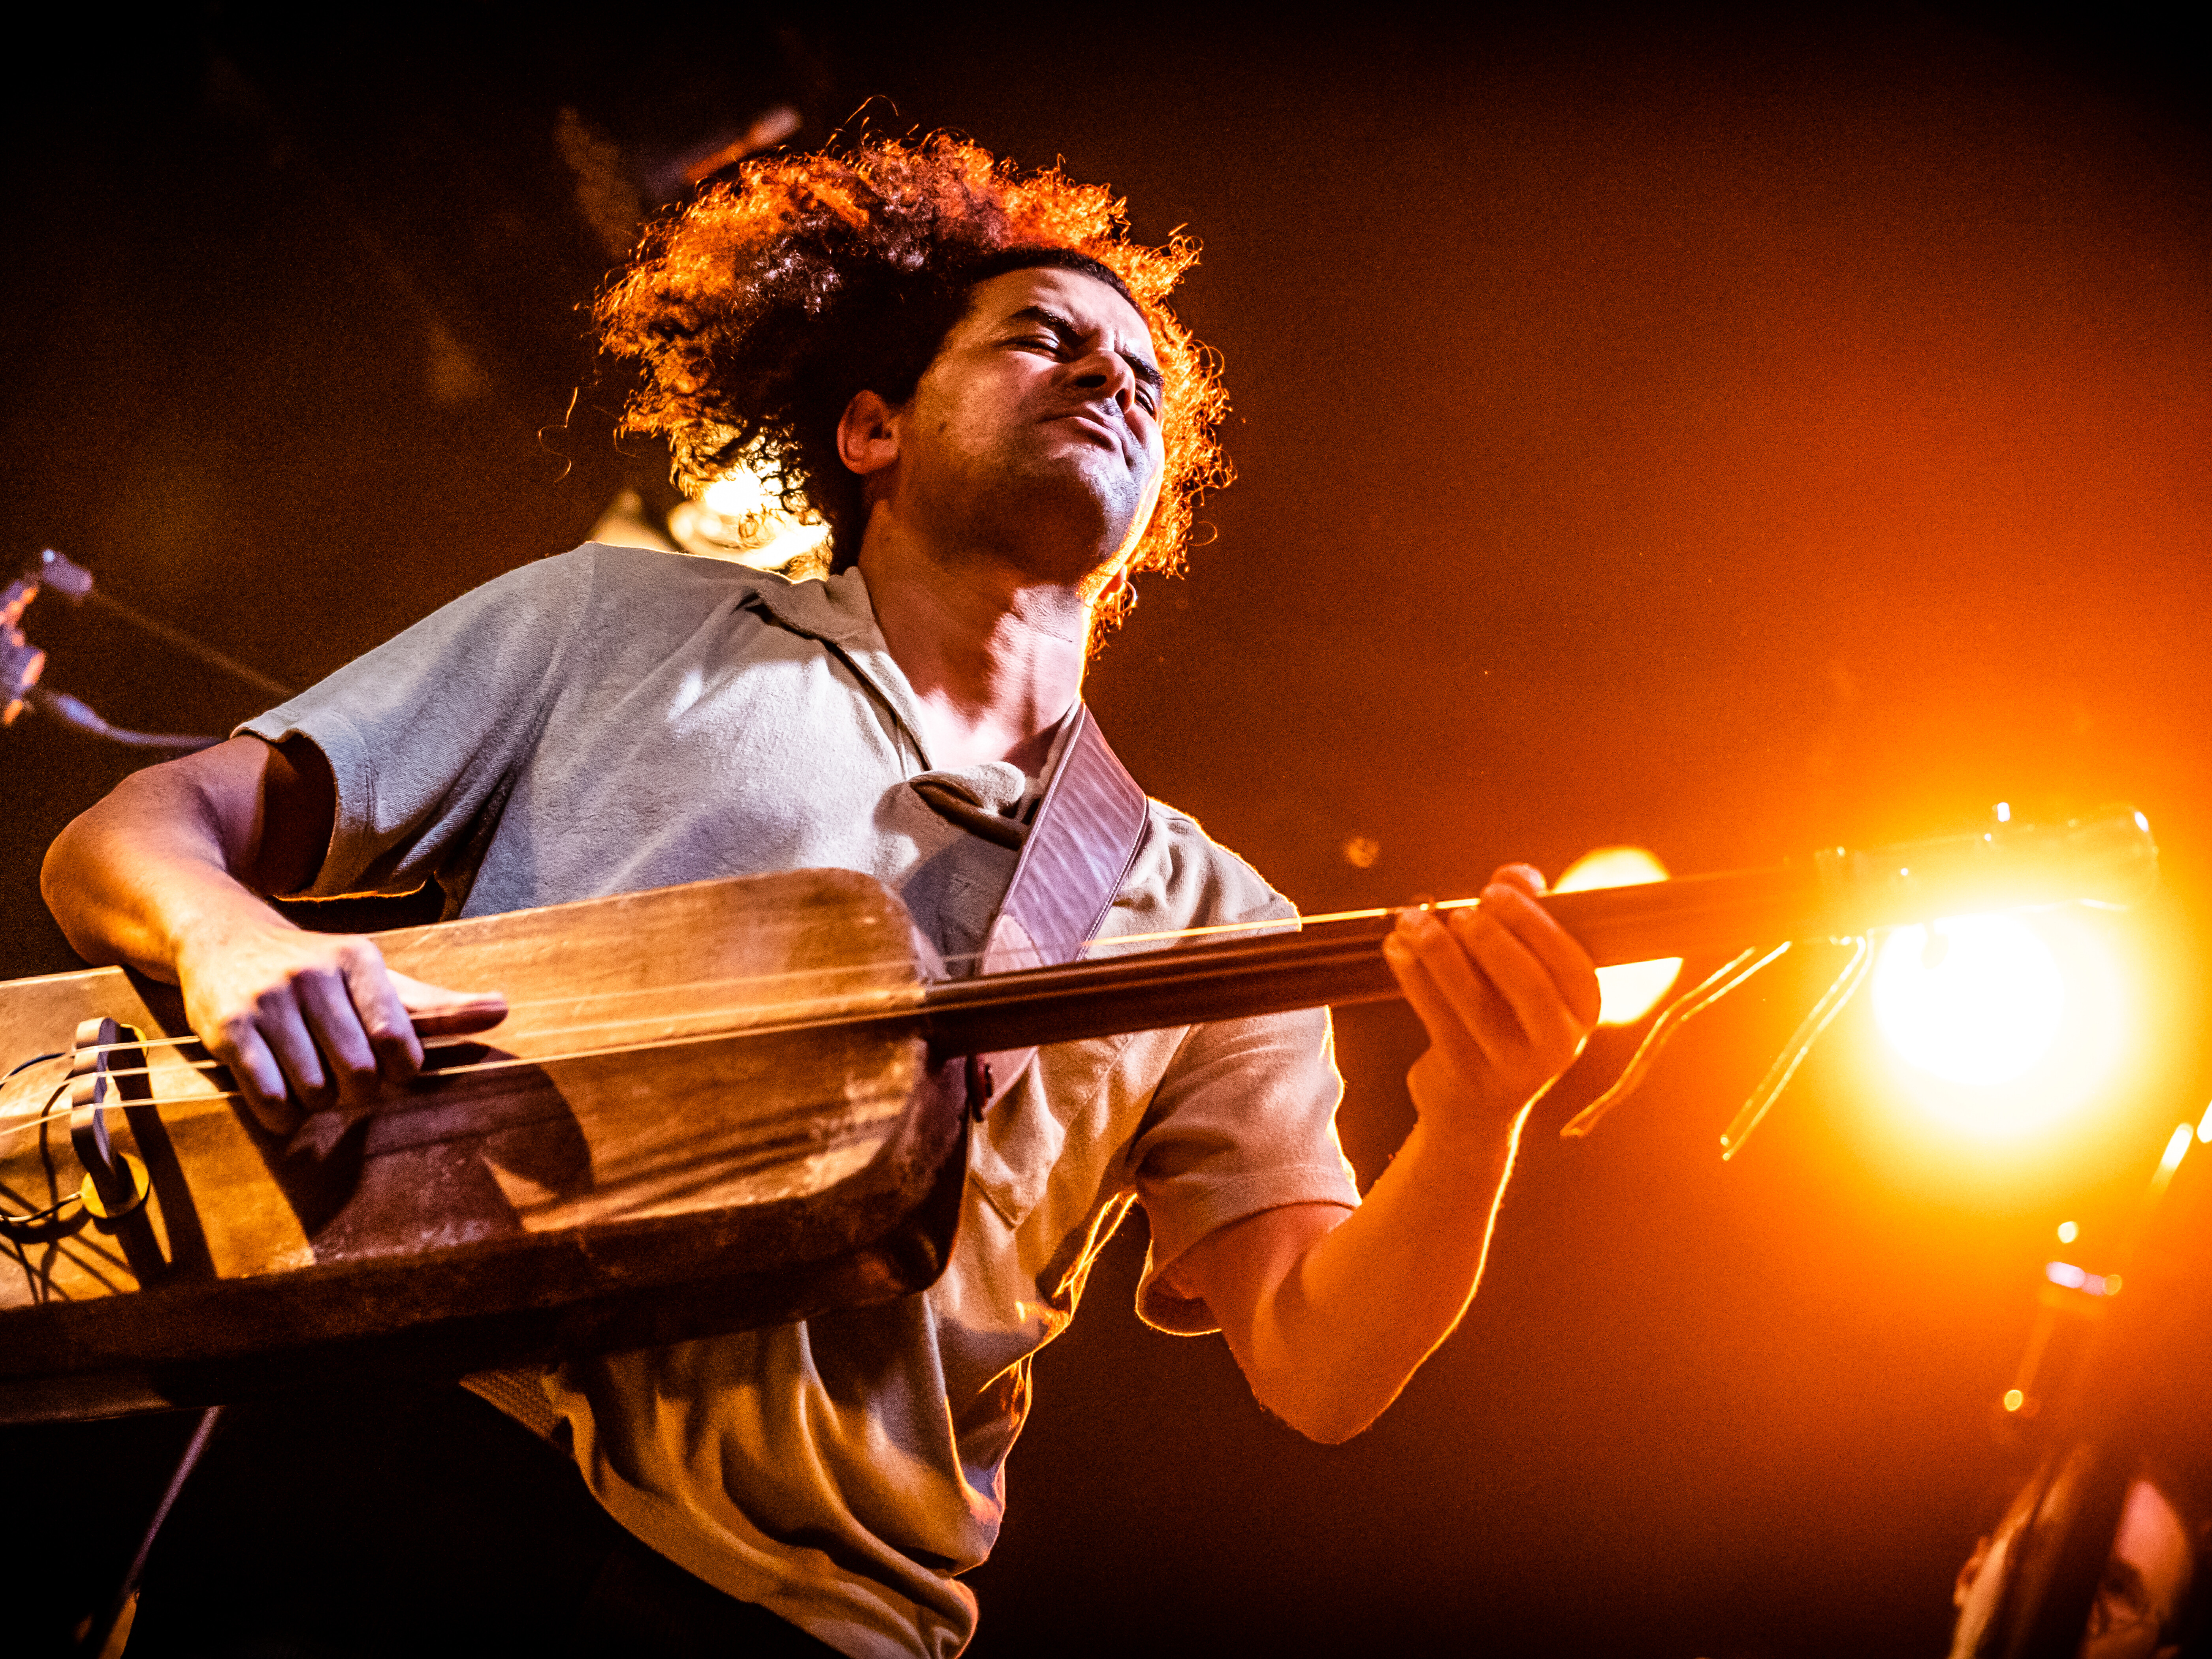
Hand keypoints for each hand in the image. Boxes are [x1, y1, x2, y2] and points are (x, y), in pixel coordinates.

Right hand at [177, 915, 505, 1131]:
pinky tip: (282, 1097)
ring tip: (309, 1076)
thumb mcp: (374, 975)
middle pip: (358, 1072)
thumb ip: (436, 1002)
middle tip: (344, 1075)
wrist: (221, 937)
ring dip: (317, 1101)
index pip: (399, 1039)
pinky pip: (269, 1098)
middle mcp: (313, 974)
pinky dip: (282, 1115)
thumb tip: (503, 1009)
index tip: (392, 1066)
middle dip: (357, 1089)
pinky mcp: (228, 1029)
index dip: (401, 1069)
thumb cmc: (315, 969)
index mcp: (359, 959)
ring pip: (314, 1090)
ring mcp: (268, 1001)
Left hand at [1381, 863, 1599, 1138]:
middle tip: (1458, 911)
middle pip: (1529, 985)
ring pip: (1476, 1001)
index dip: (1533, 922)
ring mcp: (1515, 1067)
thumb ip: (1523, 917)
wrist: (1475, 1108)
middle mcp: (1560, 1044)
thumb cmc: (1504, 1018)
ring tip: (1412, 920)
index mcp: (1584, 1010)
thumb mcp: (1521, 972)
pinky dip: (1413, 978)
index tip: (1494, 890)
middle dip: (1490, 940)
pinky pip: (1438, 1019)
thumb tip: (1521, 874)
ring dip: (1439, 953)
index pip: (1570, 962)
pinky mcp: (1468, 1077)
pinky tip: (1396, 949)